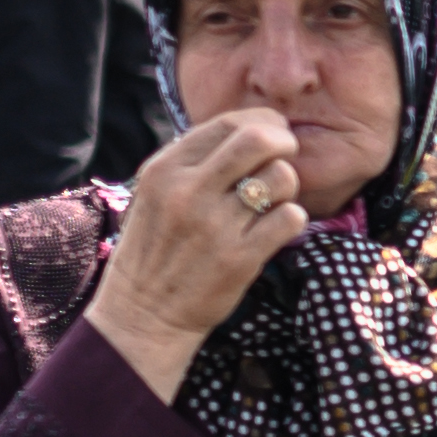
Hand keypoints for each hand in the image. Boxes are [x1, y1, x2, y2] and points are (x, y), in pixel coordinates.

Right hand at [88, 110, 310, 394]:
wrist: (143, 314)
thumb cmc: (156, 249)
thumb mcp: (156, 193)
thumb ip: (193, 161)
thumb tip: (249, 128)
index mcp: (165, 169)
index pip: (229, 123)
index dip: (263, 122)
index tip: (273, 135)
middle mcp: (188, 191)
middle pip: (260, 139)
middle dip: (285, 142)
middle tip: (287, 156)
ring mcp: (215, 225)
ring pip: (281, 178)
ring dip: (288, 187)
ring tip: (272, 202)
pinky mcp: (239, 258)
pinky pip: (290, 217)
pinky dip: (293, 219)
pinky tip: (277, 228)